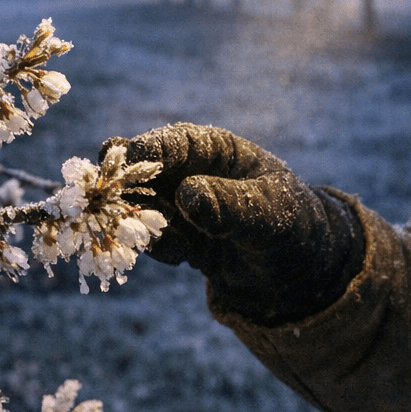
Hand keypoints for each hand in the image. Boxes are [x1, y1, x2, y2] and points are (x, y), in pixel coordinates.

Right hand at [104, 123, 363, 323]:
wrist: (300, 268)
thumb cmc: (291, 224)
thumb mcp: (267, 212)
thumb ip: (229, 204)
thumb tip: (188, 194)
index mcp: (214, 150)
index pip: (172, 143)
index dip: (144, 152)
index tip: (121, 164)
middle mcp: (190, 172)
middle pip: (142, 171)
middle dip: (123, 187)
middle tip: (109, 203)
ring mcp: (179, 205)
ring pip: (138, 207)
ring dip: (136, 223)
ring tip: (172, 243)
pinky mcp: (176, 236)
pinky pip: (148, 238)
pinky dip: (152, 247)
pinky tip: (183, 256)